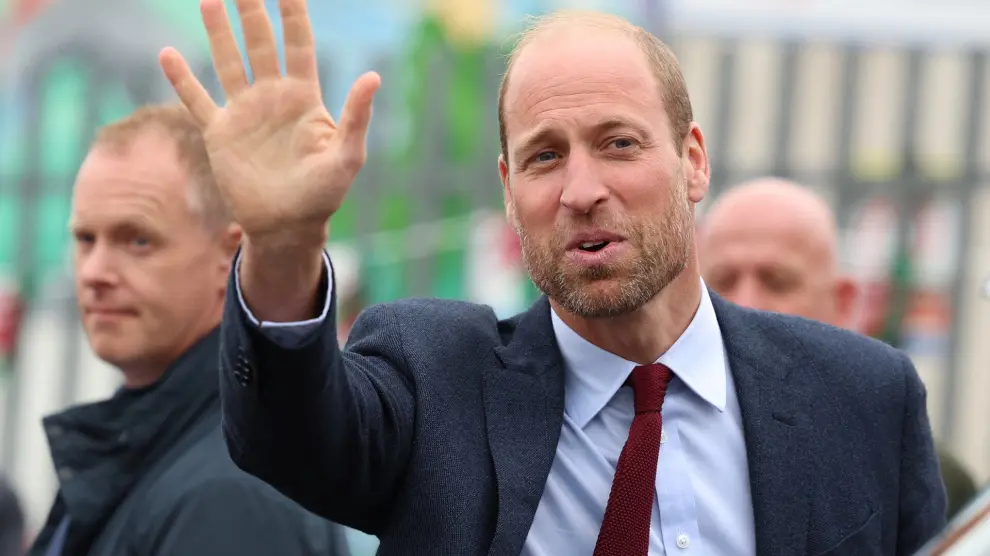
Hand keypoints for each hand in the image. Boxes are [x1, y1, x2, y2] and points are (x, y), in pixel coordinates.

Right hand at [158, 0, 379, 243]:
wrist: (288, 225)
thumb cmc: (323, 194)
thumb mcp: (346, 156)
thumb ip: (357, 116)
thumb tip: (373, 76)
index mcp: (304, 97)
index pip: (298, 43)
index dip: (292, 12)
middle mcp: (273, 97)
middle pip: (261, 42)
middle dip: (252, 10)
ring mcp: (245, 113)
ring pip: (229, 61)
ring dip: (219, 32)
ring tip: (210, 0)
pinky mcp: (221, 134)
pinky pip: (197, 100)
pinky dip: (182, 79)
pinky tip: (168, 55)